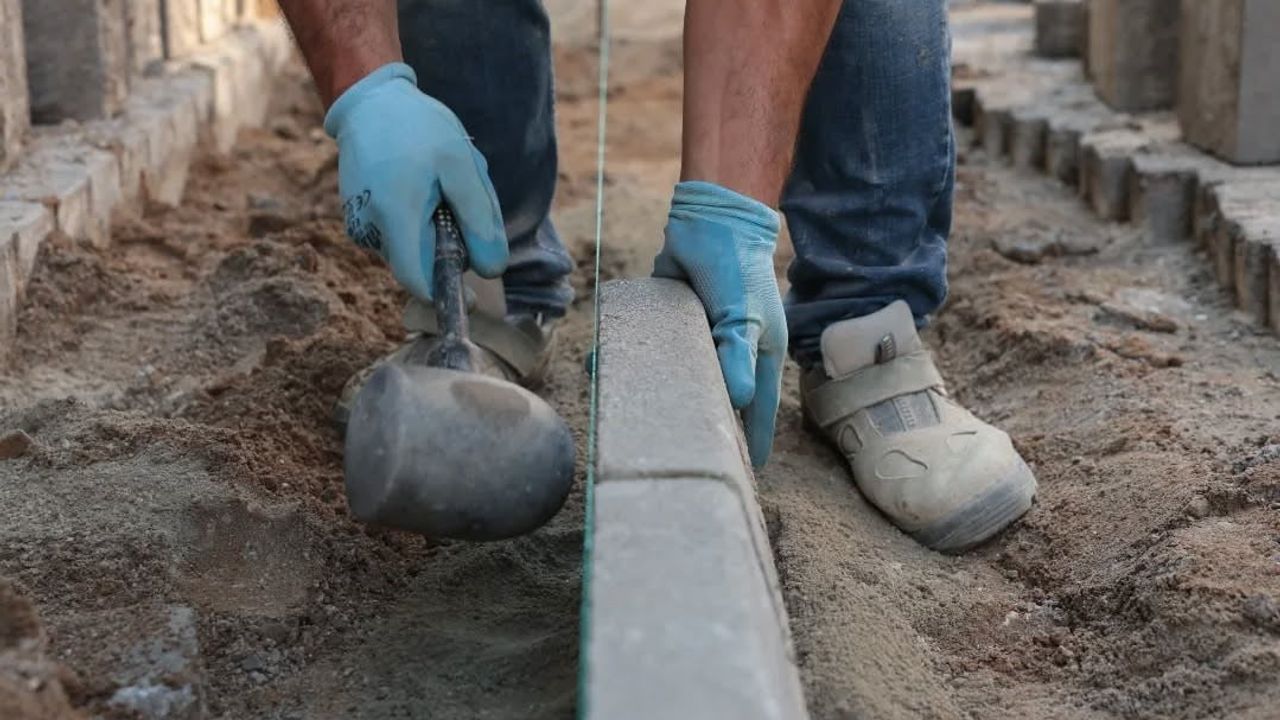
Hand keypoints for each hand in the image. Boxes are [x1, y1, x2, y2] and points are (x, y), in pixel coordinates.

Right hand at [324, 63, 506, 299]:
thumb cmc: (418, 128)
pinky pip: (399, 233)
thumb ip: (480, 220)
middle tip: (459, 197)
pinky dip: (418, 218)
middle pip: (420, 263)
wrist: (370, 101)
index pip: (417, 282)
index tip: (472, 295)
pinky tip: (420, 183)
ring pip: (412, 248)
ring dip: (434, 228)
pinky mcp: (358, 216)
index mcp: (395, 216)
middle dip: (448, 244)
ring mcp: (360, 224)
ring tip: (437, 182)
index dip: (445, 294)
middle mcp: (369, 228)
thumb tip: (492, 270)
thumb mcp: (461, 165)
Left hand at [653, 181, 786, 467]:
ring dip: (659, 397)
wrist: (710, 218)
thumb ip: (737, 355)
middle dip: (700, 428)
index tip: (741, 476)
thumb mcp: (742, 315)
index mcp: (759, 358)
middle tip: (680, 461)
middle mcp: (730, 353)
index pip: (758, 411)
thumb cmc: (738, 268)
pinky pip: (651, 349)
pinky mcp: (669, 322)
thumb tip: (740, 400)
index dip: (750, 442)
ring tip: (636, 424)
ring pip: (679, 378)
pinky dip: (633, 362)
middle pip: (717, 401)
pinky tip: (607, 376)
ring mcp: (699, 339)